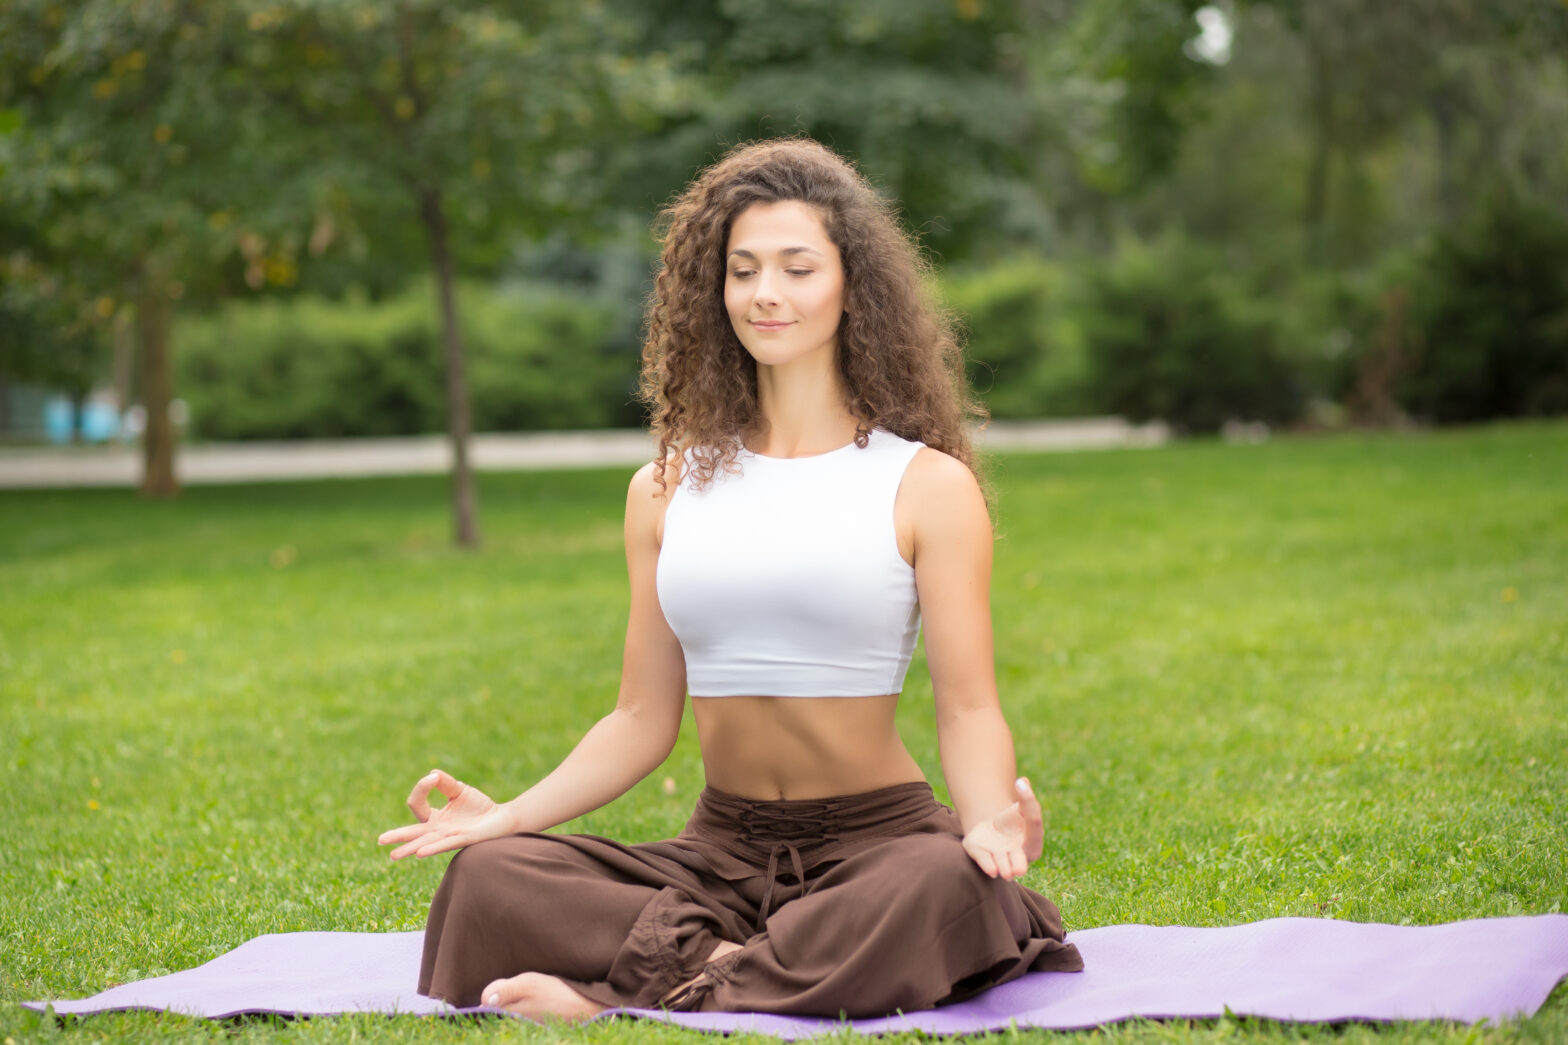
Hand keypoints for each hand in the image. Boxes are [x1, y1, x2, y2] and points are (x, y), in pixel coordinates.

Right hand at [377, 769, 513, 859]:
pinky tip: (420, 853)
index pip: (417, 805)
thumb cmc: (479, 807)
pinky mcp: (464, 839)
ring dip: (410, 848)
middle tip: (380, 841)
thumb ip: (445, 783)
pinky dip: (433, 848)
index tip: (434, 778)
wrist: (502, 818)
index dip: (422, 788)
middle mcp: (439, 830)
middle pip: (414, 833)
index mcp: (435, 819)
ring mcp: (450, 836)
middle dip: (398, 837)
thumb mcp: (459, 790)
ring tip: (393, 855)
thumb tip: (431, 773)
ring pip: (426, 843)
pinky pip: (446, 844)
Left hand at [960, 778, 1043, 878]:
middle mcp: (1017, 856)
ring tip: (1007, 873)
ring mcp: (999, 858)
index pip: (1035, 825)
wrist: (991, 829)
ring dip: (1003, 867)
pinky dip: (988, 865)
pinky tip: (992, 870)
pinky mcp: (981, 854)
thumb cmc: (1013, 822)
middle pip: (1020, 862)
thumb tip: (1023, 781)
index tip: (1021, 783)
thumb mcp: (1022, 808)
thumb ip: (1026, 799)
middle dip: (1019, 866)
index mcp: (1032, 841)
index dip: (1029, 802)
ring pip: (1003, 866)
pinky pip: (985, 862)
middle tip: (1019, 870)